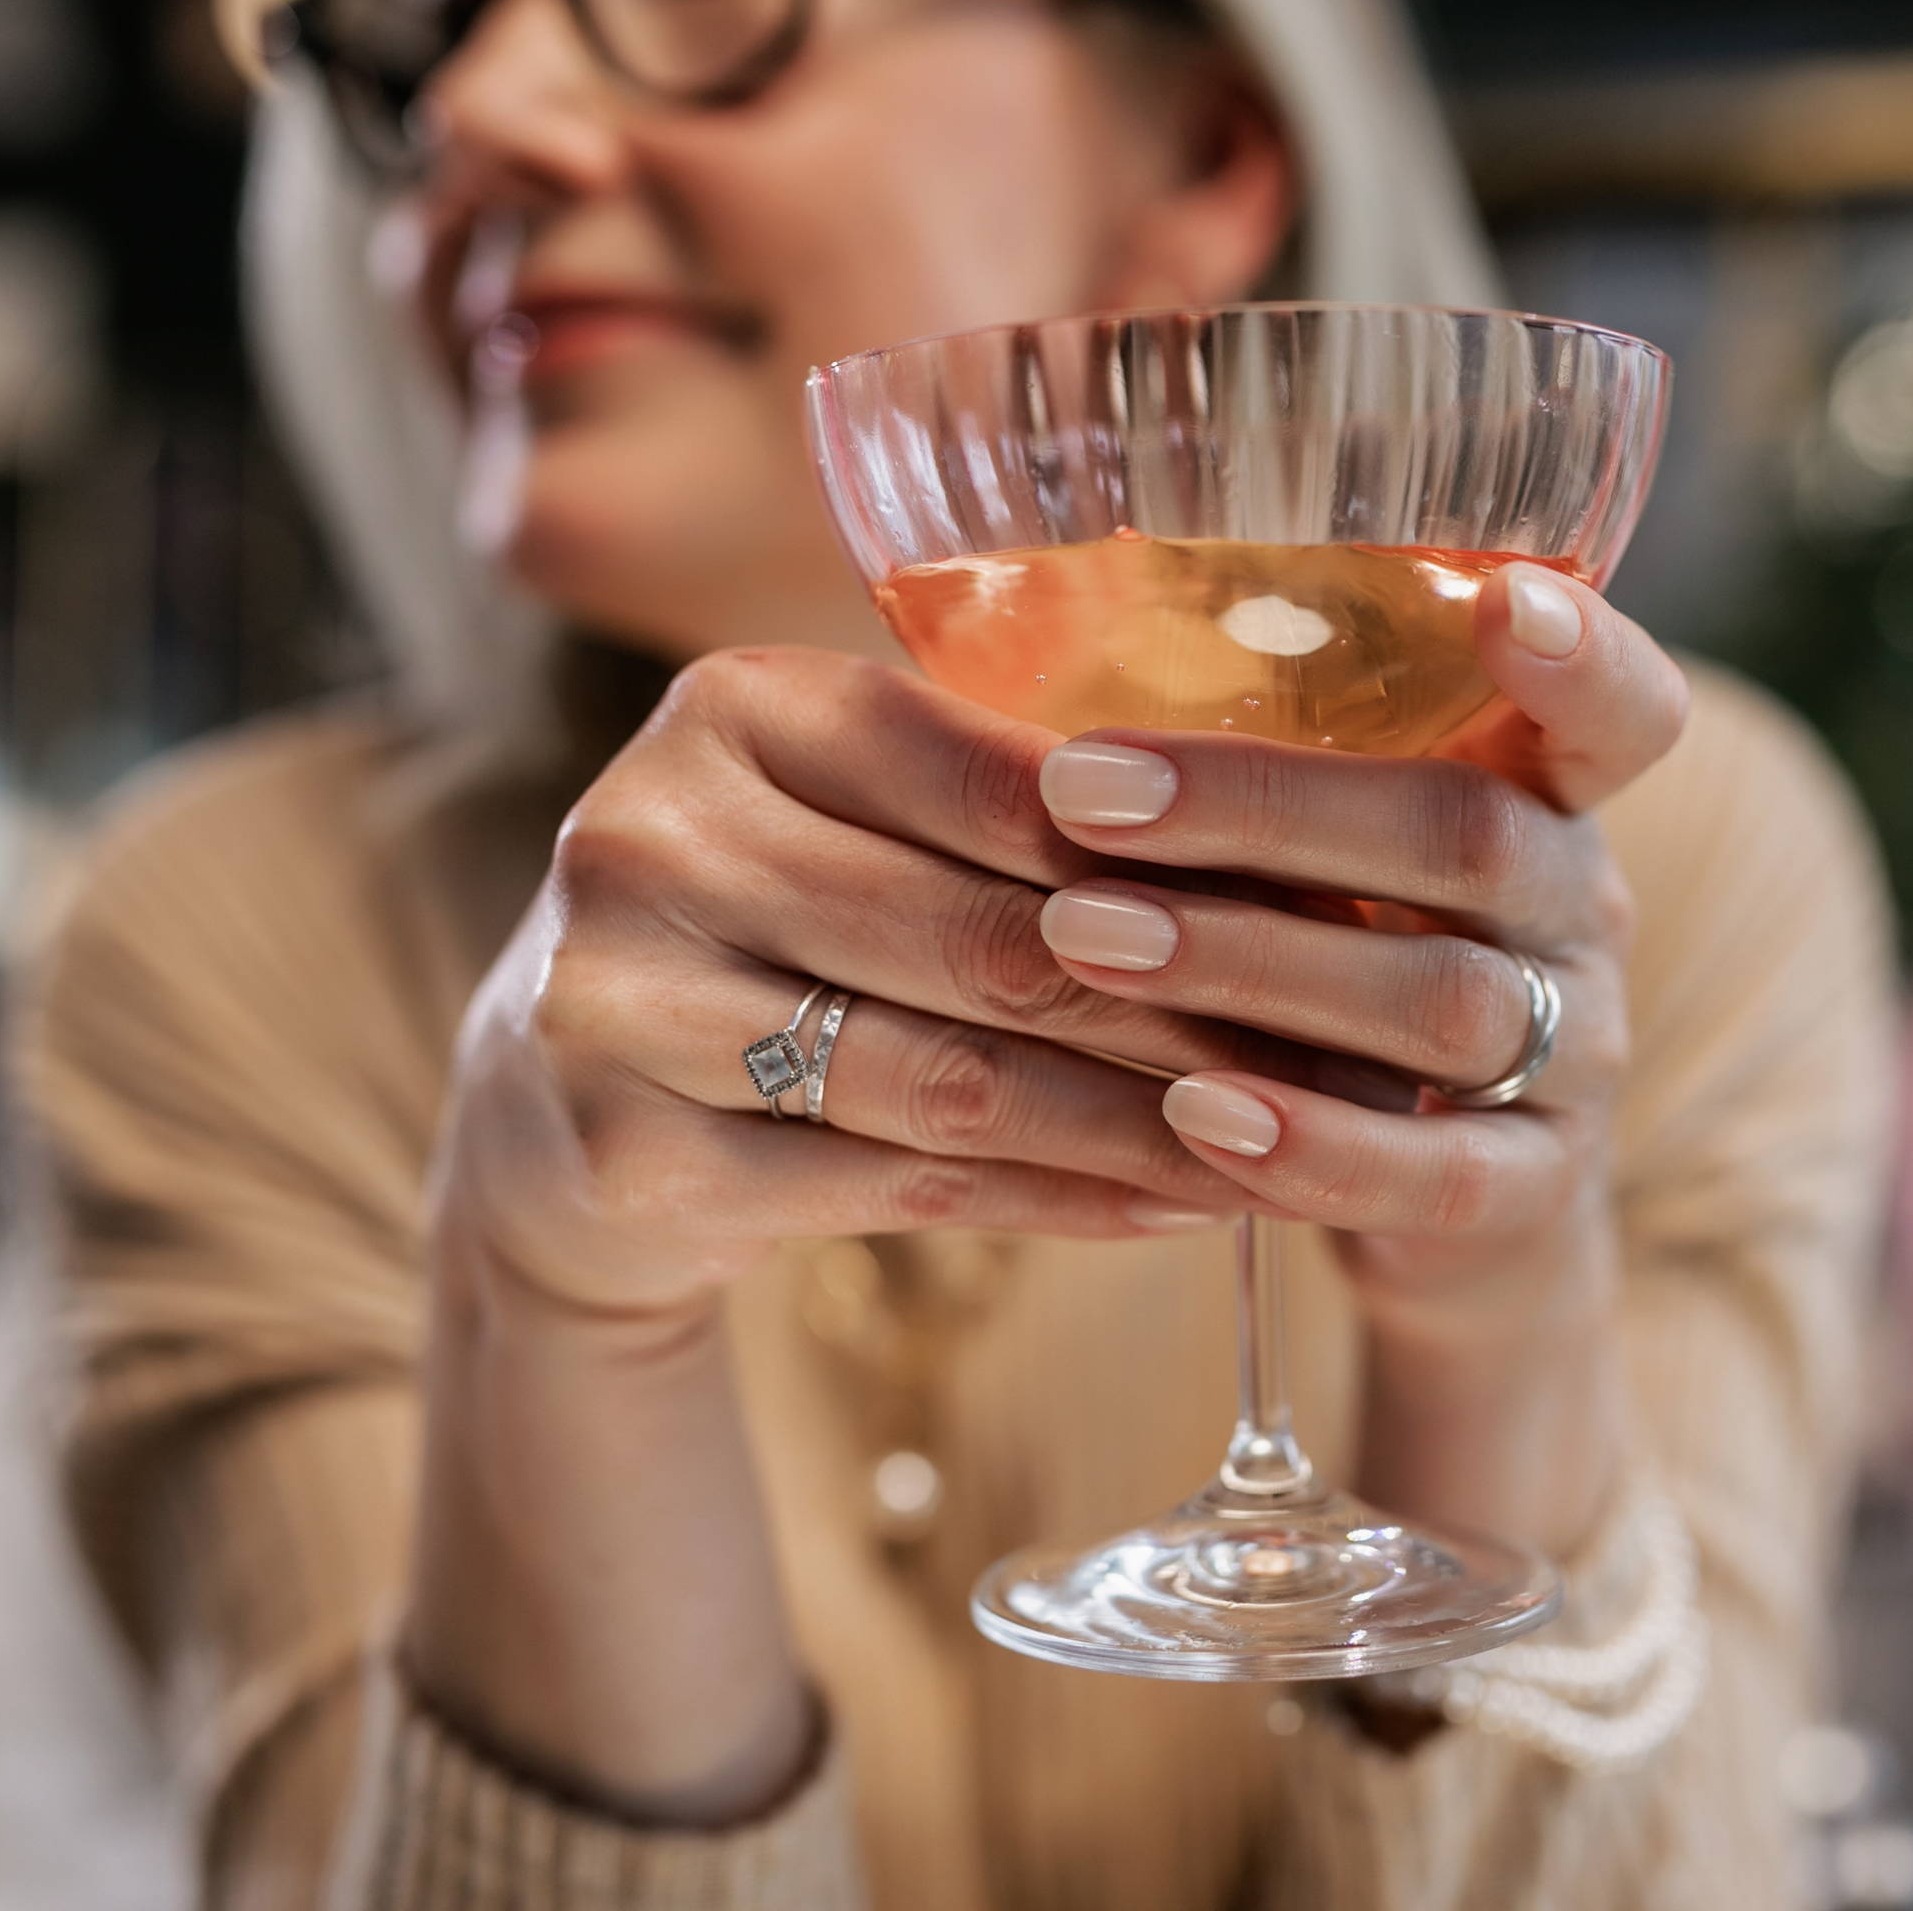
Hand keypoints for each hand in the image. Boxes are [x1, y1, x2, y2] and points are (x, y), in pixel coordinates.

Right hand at [434, 644, 1377, 1321]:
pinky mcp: (627, 1152)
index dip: (1179, 853)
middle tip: (1349, 1057)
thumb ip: (1024, 800)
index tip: (1339, 905)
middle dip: (1188, 1007)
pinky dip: (1058, 1200)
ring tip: (1289, 1147)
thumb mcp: (859, 813)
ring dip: (1144, 1125)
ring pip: (950, 1077)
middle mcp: (652, 832)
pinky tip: (1175, 1205)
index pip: (999, 775)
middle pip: (984, 935)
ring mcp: (621, 998)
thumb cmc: (780, 921)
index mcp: (736, 707)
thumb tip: (1306, 833)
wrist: (563, 1095)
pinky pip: (900, 1186)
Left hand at [1026, 564, 1692, 1549]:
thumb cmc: (1355, 973)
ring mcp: (1575, 1058)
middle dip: (1266, 807)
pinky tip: (1192, 1114)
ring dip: (1251, 964)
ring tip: (1083, 943)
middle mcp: (1580, 913)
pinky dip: (1313, 1145)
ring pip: (1442, 999)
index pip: (1619, 708)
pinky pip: (1434, 1170)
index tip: (1509, 599)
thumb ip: (1265, 765)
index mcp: (1546, 797)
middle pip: (1466, 835)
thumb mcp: (1343, 858)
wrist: (1462, 1213)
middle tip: (1079, 791)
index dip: (1581, 657)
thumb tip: (1023, 657)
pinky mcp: (1530, 1192)